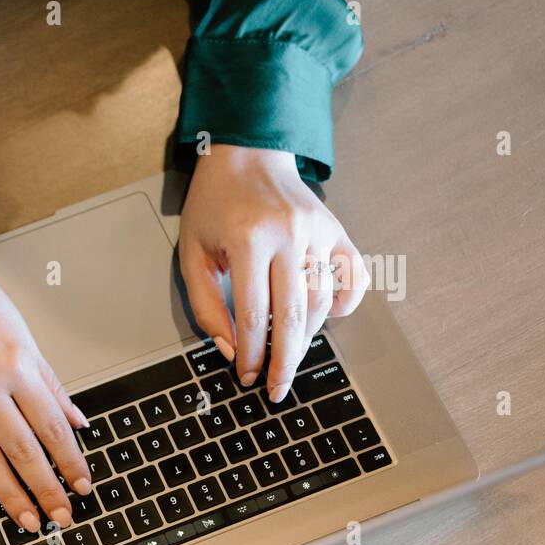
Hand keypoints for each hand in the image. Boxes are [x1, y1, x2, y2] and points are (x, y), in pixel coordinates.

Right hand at [0, 238, 91, 532]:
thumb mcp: (22, 335)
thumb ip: (49, 383)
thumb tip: (76, 421)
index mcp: (16, 365)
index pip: (52, 426)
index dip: (70, 461)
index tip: (82, 485)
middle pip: (23, 451)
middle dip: (46, 489)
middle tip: (62, 517)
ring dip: (10, 496)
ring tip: (28, 522)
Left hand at [179, 145, 370, 402]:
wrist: (247, 155)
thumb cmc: (214, 205)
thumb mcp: (192, 253)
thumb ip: (205, 305)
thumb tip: (230, 348)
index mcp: (249, 240)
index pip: (252, 315)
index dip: (251, 353)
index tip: (248, 376)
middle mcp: (289, 235)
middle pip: (293, 316)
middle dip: (285, 361)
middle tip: (277, 389)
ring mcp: (319, 231)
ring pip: (323, 302)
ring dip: (306, 337)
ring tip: (288, 354)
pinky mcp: (337, 230)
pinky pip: (352, 277)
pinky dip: (344, 304)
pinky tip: (323, 319)